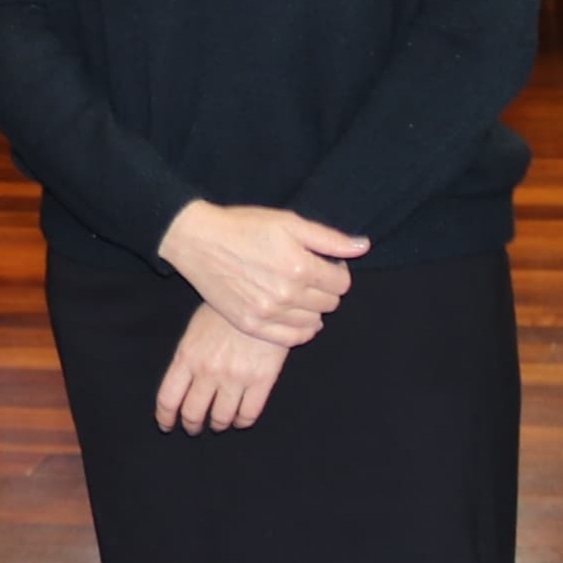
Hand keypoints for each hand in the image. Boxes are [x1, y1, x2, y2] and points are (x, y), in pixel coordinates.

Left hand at [154, 310, 289, 431]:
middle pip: (193, 413)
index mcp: (187, 357)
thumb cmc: (226, 310)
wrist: (263, 297)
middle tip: (194, 428)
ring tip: (220, 423)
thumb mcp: (195, 328)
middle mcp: (208, 371)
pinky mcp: (261, 380)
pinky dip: (243, 421)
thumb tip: (181, 382)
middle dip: (192, 425)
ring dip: (218, 424)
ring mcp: (235, 377)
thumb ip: (187, 356)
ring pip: (221, 418)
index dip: (165, 417)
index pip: (168, 398)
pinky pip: (249, 413)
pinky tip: (241, 418)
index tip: (167, 425)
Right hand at [157, 201, 365, 344]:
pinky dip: (299, 331)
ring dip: (312, 310)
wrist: (199, 241)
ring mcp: (268, 313)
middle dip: (325, 290)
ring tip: (296, 293)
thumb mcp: (289, 222)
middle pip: (330, 304)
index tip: (323, 264)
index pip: (342, 283)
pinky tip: (293, 316)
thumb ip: (329, 238)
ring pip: (313, 323)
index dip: (337, 272)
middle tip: (308, 277)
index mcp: (301, 267)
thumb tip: (363, 246)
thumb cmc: (244, 226)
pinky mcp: (251, 324)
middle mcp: (287, 295)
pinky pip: (291, 340)